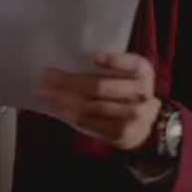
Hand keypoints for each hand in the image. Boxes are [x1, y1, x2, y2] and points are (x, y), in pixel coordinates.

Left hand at [37, 52, 160, 150]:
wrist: (146, 126)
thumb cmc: (128, 92)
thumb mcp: (127, 75)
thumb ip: (110, 68)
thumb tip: (70, 61)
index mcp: (143, 73)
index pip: (133, 65)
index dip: (115, 61)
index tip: (94, 58)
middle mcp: (141, 94)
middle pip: (102, 87)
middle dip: (71, 81)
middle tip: (47, 76)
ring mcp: (132, 117)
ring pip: (92, 106)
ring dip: (64, 99)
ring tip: (45, 93)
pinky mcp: (120, 134)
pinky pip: (90, 122)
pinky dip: (70, 114)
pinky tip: (56, 108)